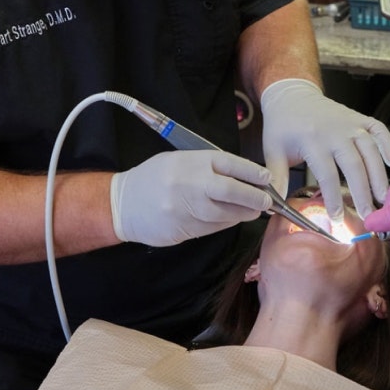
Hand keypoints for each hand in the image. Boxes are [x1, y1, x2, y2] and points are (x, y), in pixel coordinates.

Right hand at [109, 149, 272, 246]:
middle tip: (266, 201)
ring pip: (224, 214)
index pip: (229, 164)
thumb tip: (240, 176)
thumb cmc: (153, 178)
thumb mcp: (177, 160)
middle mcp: (189, 183)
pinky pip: (212, 228)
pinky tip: (230, 219)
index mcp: (189, 161)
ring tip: (252, 211)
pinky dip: (225, 224)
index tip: (266, 178)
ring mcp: (185, 208)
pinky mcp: (182, 228)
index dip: (251, 172)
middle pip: (231, 191)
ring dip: (242, 214)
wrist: (123, 203)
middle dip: (253, 197)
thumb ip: (205, 167)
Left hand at [260, 78, 389, 219]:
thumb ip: (277, 178)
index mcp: (312, 140)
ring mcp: (349, 123)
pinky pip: (378, 128)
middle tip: (368, 215)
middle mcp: (334, 131)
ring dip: (379, 174)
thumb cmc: (282, 125)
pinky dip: (388, 143)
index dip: (334, 198)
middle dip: (363, 192)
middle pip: (354, 165)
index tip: (337, 218)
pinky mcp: (358, 117)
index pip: (327, 175)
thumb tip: (272, 206)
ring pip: (370, 150)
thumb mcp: (273, 150)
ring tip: (383, 197)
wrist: (290, 95)